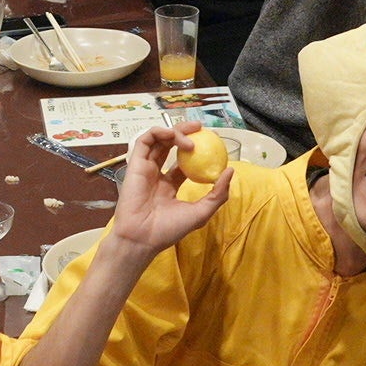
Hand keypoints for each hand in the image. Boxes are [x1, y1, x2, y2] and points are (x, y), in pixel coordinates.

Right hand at [106, 120, 237, 257]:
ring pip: (158, 140)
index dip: (195, 151)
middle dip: (185, 132)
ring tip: (190, 139)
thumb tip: (230, 171)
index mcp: (169, 186)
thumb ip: (218, 193)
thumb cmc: (169, 229)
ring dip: (175, 132)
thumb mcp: (201, 212)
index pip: (183, 163)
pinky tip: (173, 136)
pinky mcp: (135, 163)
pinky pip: (145, 140)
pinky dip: (158, 132)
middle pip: (170, 146)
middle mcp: (156, 175)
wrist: (142, 237)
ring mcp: (145, 168)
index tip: (210, 144)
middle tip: (200, 127)